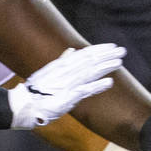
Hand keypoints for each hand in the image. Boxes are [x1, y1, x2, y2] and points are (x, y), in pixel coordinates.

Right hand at [7, 44, 125, 128]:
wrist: (27, 104)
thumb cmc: (38, 88)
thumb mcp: (49, 71)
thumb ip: (62, 60)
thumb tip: (71, 50)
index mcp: (62, 65)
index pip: (84, 54)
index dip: (99, 49)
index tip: (112, 46)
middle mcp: (65, 72)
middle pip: (89, 60)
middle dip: (106, 55)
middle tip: (122, 51)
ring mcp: (67, 83)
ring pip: (89, 72)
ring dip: (105, 66)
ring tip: (119, 62)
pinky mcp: (68, 97)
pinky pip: (85, 90)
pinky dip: (97, 86)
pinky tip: (109, 83)